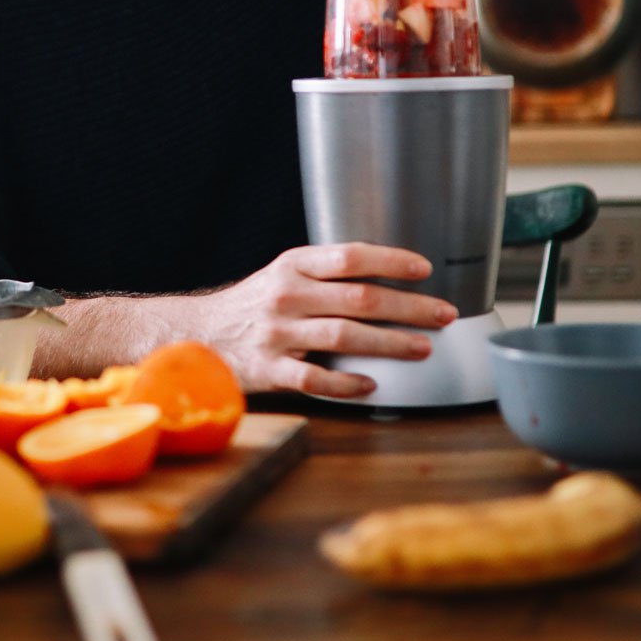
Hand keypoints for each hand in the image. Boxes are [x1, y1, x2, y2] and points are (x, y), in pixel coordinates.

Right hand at [180, 244, 457, 397]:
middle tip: (443, 314)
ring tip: (422, 348)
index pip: (349, 256)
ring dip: (389, 343)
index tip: (425, 269)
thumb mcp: (284, 274)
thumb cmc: (255, 305)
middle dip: (408, 307)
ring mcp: (276, 334)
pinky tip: (372, 384)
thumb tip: (390, 276)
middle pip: (357, 298)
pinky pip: (315, 378)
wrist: (197, 334)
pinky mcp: (268, 370)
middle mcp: (286, 295)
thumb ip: (327, 273)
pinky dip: (346, 383)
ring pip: (344, 336)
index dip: (390, 261)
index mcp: (293, 265)